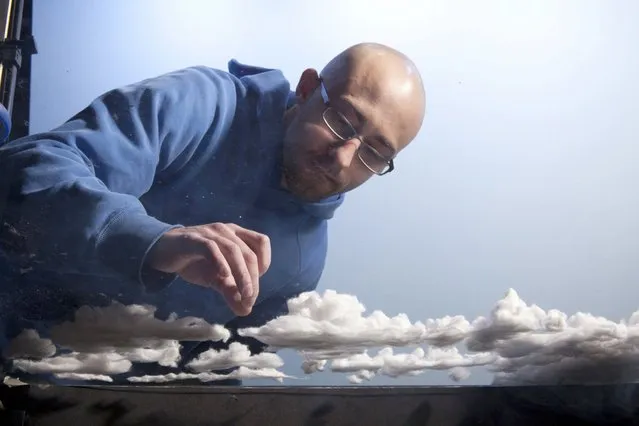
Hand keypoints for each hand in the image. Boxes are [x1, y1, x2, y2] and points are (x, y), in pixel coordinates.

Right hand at [146, 223, 270, 315]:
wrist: (163, 251)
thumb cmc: (195, 261)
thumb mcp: (216, 278)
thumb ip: (231, 291)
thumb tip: (246, 310)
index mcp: (236, 234)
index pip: (261, 243)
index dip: (265, 263)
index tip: (255, 283)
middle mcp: (226, 230)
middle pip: (249, 253)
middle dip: (253, 279)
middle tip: (249, 300)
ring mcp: (210, 233)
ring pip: (233, 251)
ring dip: (242, 275)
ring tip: (243, 295)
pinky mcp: (194, 239)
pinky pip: (211, 248)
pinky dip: (220, 262)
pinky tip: (223, 277)